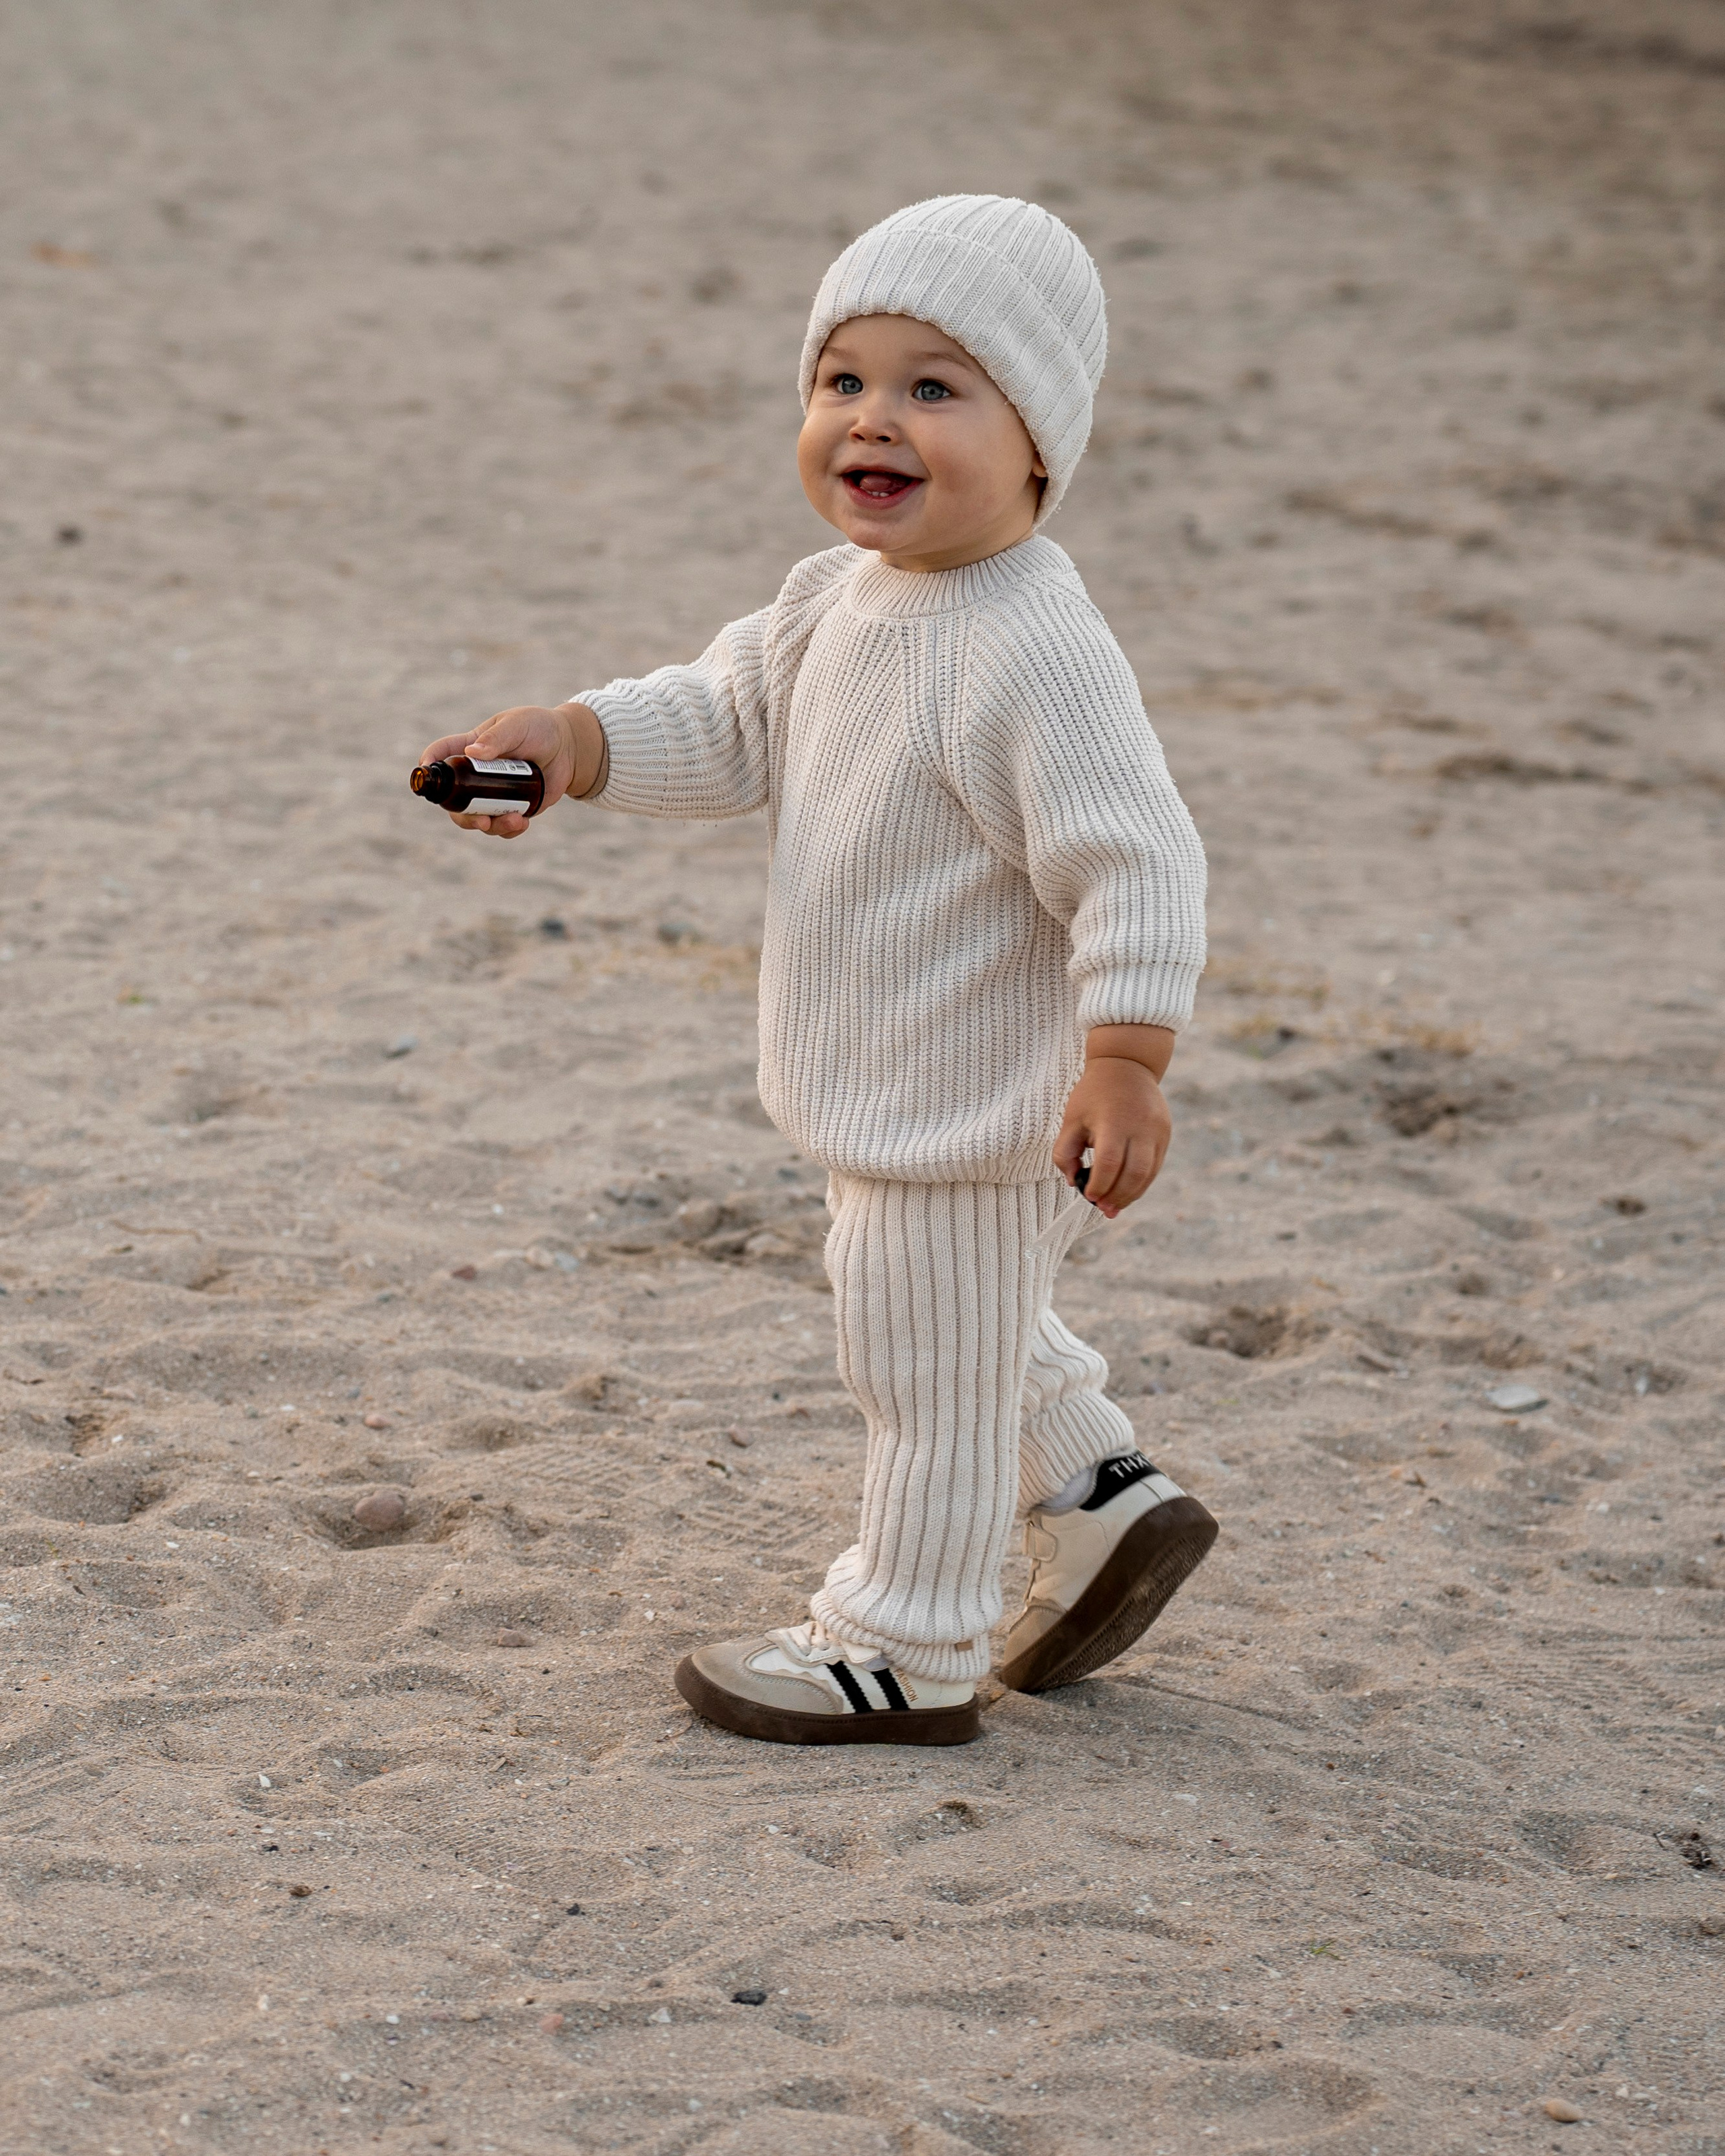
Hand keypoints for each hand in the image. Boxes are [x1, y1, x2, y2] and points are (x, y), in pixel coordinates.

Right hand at [418, 702, 600, 838]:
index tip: (426, 771)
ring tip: (515, 821)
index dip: (429, 763)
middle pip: (454, 800)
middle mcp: (477, 774)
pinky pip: (502, 826)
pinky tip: (522, 823)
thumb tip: (473, 752)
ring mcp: (493, 793)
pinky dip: (509, 830)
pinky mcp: (513, 807)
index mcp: (471, 747)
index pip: (442, 754)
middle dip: (462, 815)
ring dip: (490, 826)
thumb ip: (496, 738)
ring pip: (477, 818)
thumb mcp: (516, 726)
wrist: (570, 748)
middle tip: (480, 820)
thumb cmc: (538, 728)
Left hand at [1053, 1026, 1175, 1217]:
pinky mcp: (1165, 1134)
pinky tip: (1127, 1191)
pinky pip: (1155, 1166)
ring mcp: (1157, 1131)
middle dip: (1117, 1196)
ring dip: (1131, 1195)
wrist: (1127, 1065)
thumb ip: (1065, 1151)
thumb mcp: (1071, 1118)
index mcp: (1113, 1121)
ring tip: (1114, 1206)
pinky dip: (1141, 1182)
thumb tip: (1072, 1182)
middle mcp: (1140, 1127)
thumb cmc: (1094, 1093)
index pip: (1109, 1163)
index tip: (1087, 1195)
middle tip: (1103, 1209)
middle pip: (1134, 1173)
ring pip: (1148, 1173)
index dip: (1099, 1185)